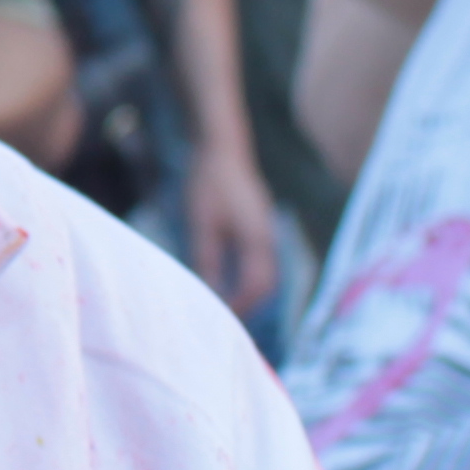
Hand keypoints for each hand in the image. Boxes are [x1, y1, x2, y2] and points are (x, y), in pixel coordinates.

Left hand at [185, 138, 282, 317]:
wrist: (222, 148)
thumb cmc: (209, 183)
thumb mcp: (202, 224)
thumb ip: (207, 258)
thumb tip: (207, 291)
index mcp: (256, 238)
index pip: (255, 284)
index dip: (239, 304)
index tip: (221, 318)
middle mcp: (267, 237)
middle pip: (266, 283)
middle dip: (248, 304)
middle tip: (226, 321)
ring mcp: (266, 231)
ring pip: (266, 273)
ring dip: (250, 292)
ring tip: (228, 307)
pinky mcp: (259, 226)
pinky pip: (261, 261)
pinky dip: (249, 277)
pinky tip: (231, 282)